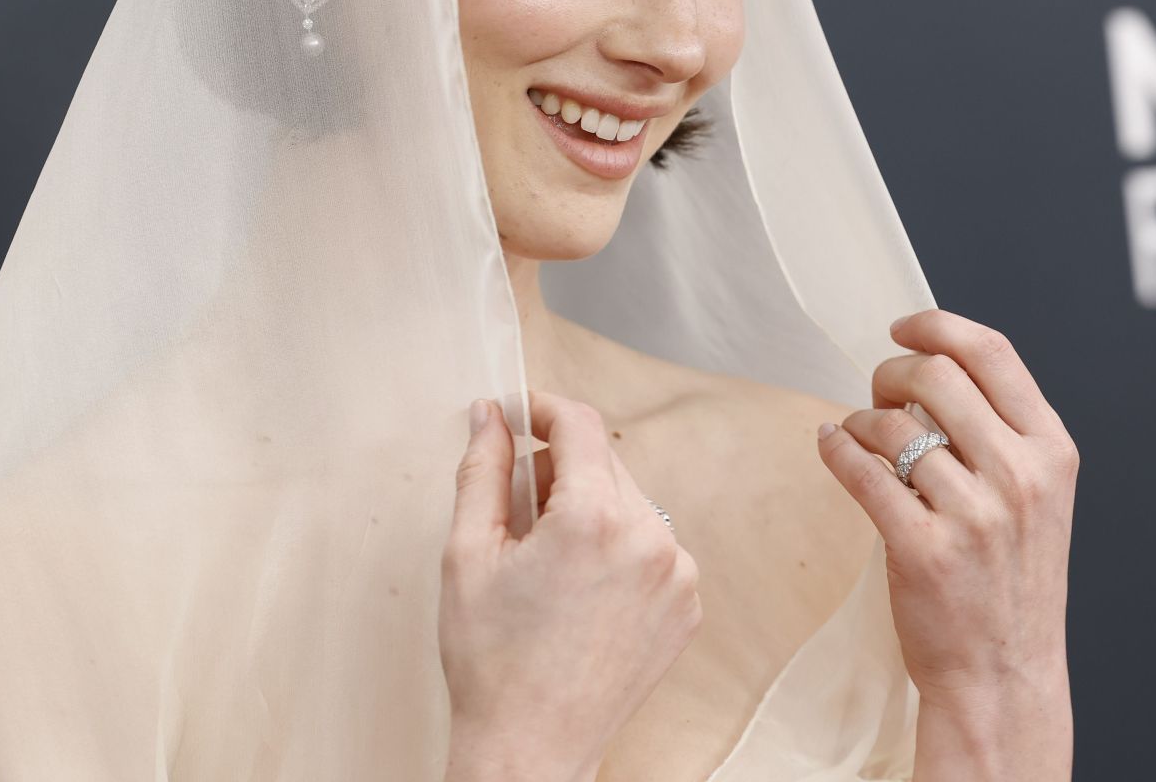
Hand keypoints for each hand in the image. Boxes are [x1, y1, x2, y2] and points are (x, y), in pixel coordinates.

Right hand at [440, 390, 702, 781]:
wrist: (531, 747)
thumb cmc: (492, 662)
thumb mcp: (467, 554)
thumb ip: (482, 470)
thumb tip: (490, 415)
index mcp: (592, 519)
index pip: (578, 424)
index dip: (542, 409)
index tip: (518, 414)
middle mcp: (649, 538)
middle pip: (604, 462)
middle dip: (559, 470)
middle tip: (516, 512)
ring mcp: (677, 574)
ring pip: (629, 503)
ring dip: (590, 510)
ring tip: (547, 565)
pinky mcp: (687, 604)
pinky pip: (652, 547)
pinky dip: (618, 550)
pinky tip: (581, 593)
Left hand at [815, 308, 1077, 716]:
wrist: (1004, 677)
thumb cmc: (1012, 584)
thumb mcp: (1036, 499)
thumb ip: (999, 436)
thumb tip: (930, 370)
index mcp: (1051, 452)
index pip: (993, 354)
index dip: (939, 327)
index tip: (905, 328)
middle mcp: (1018, 476)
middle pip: (936, 375)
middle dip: (892, 371)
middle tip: (877, 389)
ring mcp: (972, 515)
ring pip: (892, 425)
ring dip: (861, 419)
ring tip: (858, 433)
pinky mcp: (923, 550)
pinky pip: (861, 471)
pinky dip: (836, 448)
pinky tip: (831, 446)